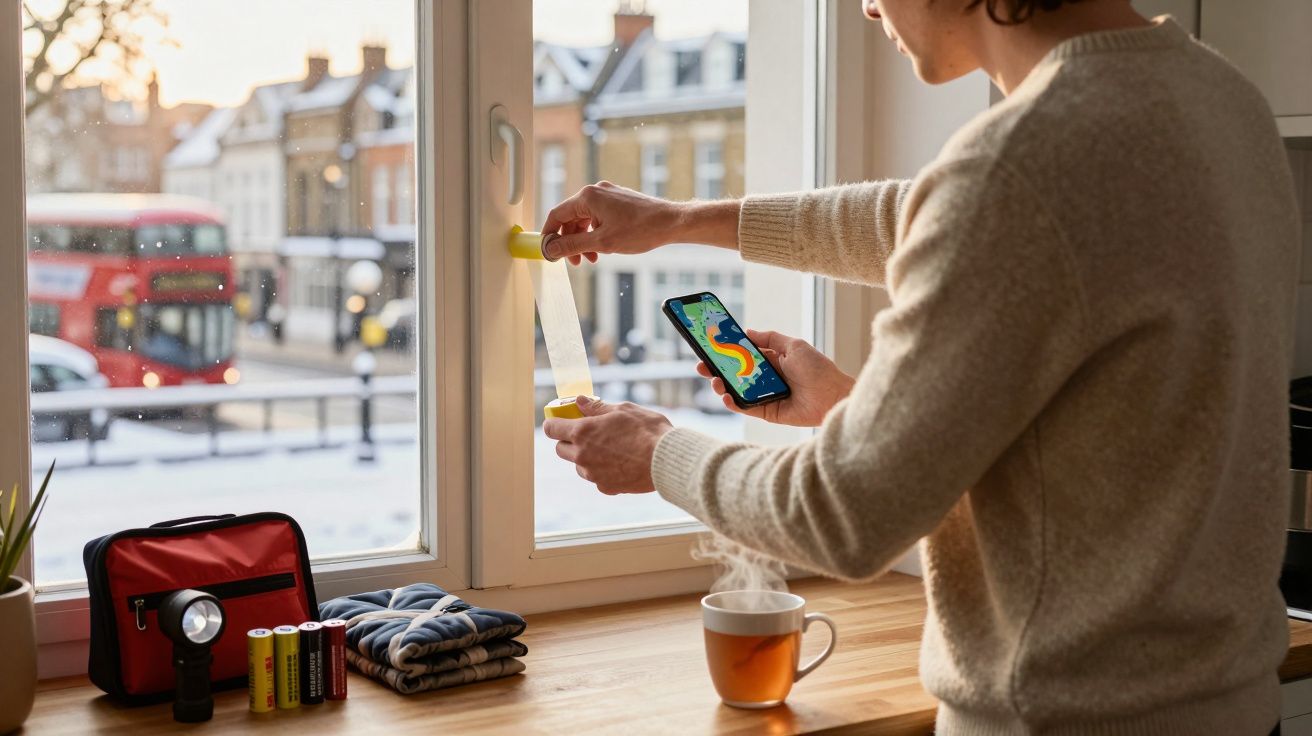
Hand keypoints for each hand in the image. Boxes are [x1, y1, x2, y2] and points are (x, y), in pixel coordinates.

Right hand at [541, 181, 683, 264]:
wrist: (672, 223)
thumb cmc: (641, 230)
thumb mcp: (602, 243)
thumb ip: (572, 245)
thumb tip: (551, 249)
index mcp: (588, 197)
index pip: (557, 214)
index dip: (549, 234)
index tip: (548, 251)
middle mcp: (596, 192)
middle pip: (571, 218)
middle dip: (570, 241)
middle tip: (575, 262)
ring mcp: (608, 195)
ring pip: (585, 219)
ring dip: (584, 240)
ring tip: (592, 259)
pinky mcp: (618, 201)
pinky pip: (598, 217)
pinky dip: (596, 234)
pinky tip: (604, 248)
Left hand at [543, 396, 673, 493]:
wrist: (666, 461)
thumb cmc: (647, 431)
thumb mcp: (623, 410)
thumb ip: (596, 407)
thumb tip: (579, 401)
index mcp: (583, 432)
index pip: (552, 429)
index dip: (554, 423)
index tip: (560, 421)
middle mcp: (582, 455)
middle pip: (561, 449)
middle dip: (569, 440)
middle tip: (587, 433)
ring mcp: (593, 475)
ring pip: (578, 466)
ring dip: (585, 457)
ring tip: (609, 449)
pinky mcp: (606, 487)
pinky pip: (596, 478)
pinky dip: (602, 471)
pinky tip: (621, 463)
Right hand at [699, 329, 854, 426]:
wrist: (834, 395)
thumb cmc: (818, 368)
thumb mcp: (794, 345)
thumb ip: (770, 338)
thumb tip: (747, 332)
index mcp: (771, 361)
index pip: (742, 355)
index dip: (726, 351)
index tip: (709, 346)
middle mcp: (765, 378)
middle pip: (734, 373)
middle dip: (716, 369)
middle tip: (701, 365)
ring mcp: (764, 395)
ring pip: (736, 391)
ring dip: (721, 386)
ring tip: (714, 381)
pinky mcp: (767, 412)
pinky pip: (745, 407)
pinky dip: (732, 402)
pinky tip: (725, 396)